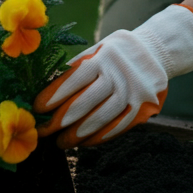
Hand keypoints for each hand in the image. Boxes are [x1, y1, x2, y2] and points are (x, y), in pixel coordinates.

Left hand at [33, 4, 192, 147]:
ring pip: (103, 116)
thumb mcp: (97, 50)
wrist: (156, 51)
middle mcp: (118, 74)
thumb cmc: (115, 53)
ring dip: (80, 133)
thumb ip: (77, 69)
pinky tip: (85, 142)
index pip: (74, 78)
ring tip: (62, 142)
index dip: (54, 95)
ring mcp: (132, 91)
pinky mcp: (143, 106)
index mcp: (102, 57)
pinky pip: (120, 125)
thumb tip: (47, 91)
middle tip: (44, 131)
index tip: (37, 109)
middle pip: (87, 101)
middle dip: (61, 119)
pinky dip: (101, 136)